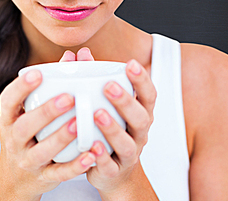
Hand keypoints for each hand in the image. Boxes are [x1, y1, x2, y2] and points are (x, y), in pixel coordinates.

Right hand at [0, 49, 96, 199]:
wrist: (16, 179)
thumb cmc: (27, 136)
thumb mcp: (27, 113)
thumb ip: (48, 86)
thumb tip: (71, 56)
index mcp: (9, 119)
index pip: (8, 101)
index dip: (21, 87)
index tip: (38, 73)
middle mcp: (14, 140)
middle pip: (25, 126)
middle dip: (46, 112)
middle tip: (68, 98)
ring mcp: (28, 160)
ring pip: (42, 151)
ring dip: (61, 137)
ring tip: (79, 123)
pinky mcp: (43, 178)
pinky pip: (59, 173)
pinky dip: (75, 166)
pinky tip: (90, 155)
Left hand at [77, 51, 156, 197]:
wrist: (113, 174)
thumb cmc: (107, 131)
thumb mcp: (105, 105)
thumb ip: (93, 79)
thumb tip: (78, 53)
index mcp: (139, 114)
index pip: (149, 95)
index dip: (142, 80)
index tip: (131, 64)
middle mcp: (138, 133)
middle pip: (140, 118)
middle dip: (126, 101)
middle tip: (109, 86)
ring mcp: (128, 154)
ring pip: (126, 142)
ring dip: (113, 128)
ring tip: (98, 113)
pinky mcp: (114, 172)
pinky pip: (110, 165)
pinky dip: (101, 156)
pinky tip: (91, 145)